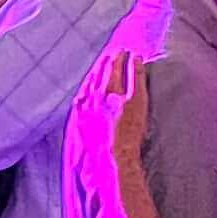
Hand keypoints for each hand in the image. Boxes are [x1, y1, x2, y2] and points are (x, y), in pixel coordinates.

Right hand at [80, 45, 151, 181]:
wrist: (109, 164)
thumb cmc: (93, 160)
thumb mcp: (78, 142)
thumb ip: (79, 127)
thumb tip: (80, 124)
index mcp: (81, 108)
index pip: (87, 84)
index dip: (94, 74)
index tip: (98, 67)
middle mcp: (95, 98)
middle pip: (101, 74)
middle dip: (107, 62)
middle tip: (113, 53)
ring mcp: (115, 98)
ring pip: (116, 71)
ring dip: (120, 60)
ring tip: (125, 52)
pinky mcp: (133, 100)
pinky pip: (134, 77)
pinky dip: (135, 66)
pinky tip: (138, 59)